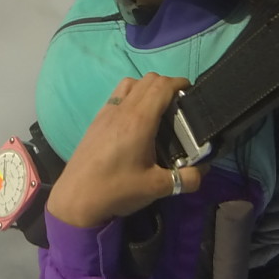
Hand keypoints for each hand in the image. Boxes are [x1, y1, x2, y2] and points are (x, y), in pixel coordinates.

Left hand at [45, 74, 203, 228]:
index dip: (179, 83)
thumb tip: (202, 171)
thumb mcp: (156, 188)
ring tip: (159, 108)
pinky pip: (117, 94)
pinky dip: (132, 95)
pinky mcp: (97, 120)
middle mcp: (122, 109)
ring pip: (130, 83)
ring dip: (147, 87)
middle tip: (179, 104)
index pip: (162, 86)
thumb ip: (186, 179)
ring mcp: (106, 112)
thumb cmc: (116, 190)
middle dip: (167, 85)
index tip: (191, 93)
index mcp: (139, 120)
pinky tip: (136, 119)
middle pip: (148, 80)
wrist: (75, 198)